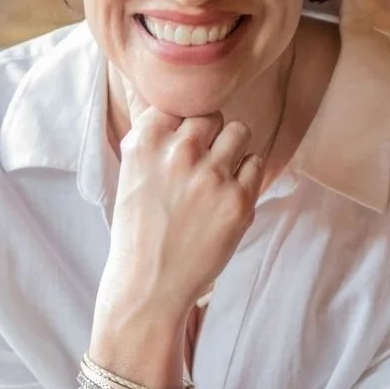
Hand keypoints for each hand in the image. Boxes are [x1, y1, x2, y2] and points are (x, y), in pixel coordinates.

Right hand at [102, 78, 263, 316]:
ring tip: (218, 177)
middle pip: (212, 115)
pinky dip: (246, 177)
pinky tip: (227, 197)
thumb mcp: (133, 173)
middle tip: (200, 167)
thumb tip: (181, 106)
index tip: (179, 148)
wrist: (150, 284)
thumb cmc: (140, 229)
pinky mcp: (239, 199)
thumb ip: (155, 137)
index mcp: (146, 141)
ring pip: (240, 131)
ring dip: (233, 150)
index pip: (179, 104)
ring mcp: (212, 175)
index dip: (182, 126)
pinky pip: (256, 163)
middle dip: (210, 137)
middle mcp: (180, 152)